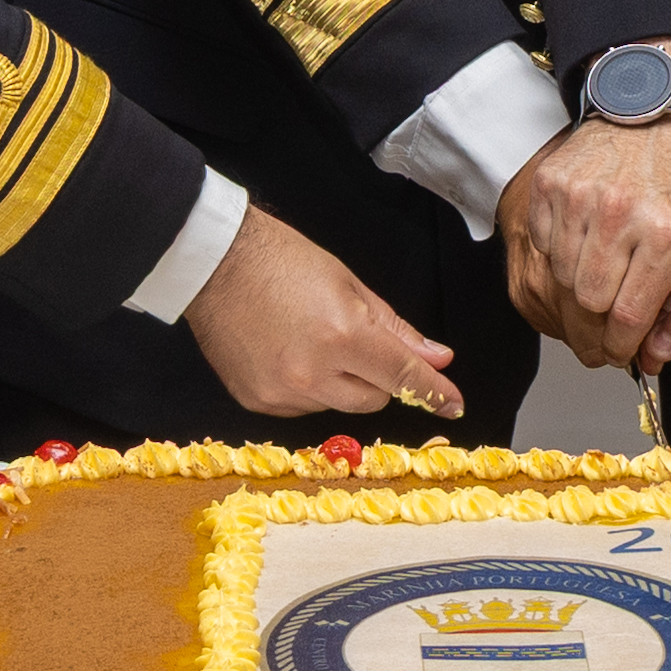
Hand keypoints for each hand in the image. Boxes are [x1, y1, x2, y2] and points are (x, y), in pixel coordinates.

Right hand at [184, 204, 463, 419]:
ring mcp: (282, 394)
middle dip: (379, 377)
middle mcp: (313, 375)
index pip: (403, 376)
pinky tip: (290, 354)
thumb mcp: (350, 285)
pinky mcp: (257, 402)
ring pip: (338, 405)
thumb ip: (396, 329)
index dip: (434, 392)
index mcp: (342, 336)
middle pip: (373, 399)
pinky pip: (302, 408)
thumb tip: (436, 359)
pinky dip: (309, 389)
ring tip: (315, 340)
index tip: (454, 404)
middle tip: (360, 342)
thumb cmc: (285, 261)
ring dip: (342, 383)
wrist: (216, 264)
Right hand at [500, 110, 670, 371]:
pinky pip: (540, 248)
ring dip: (572, 302)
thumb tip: (656, 352)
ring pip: (559, 281)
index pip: (630, 315)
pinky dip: (554, 264)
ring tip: (589, 302)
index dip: (621, 348)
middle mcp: (618, 215)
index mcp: (664, 230)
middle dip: (593, 335)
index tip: (622, 356)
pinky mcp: (549, 188)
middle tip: (600, 342)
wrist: (646, 106)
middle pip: (588, 305)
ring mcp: (577, 200)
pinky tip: (574, 259)